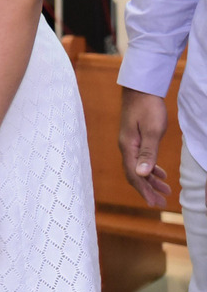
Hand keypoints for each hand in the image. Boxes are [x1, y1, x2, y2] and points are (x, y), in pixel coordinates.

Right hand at [119, 87, 172, 206]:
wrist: (140, 88)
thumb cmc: (148, 107)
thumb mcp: (152, 130)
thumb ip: (148, 153)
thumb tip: (141, 174)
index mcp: (128, 147)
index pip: (134, 174)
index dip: (144, 190)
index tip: (154, 203)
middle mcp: (126, 147)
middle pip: (134, 174)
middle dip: (147, 189)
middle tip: (160, 203)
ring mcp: (130, 143)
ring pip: (138, 167)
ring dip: (151, 181)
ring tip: (165, 191)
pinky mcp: (135, 138)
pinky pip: (141, 159)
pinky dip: (151, 169)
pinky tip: (160, 174)